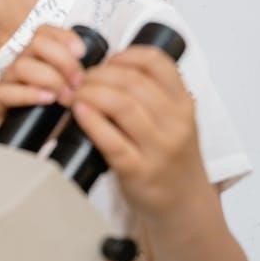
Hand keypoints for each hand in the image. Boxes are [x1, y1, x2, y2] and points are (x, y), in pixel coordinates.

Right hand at [0, 25, 85, 139]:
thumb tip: (104, 73)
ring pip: (21, 65)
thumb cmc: (43, 121)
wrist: (15, 146)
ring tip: (65, 96)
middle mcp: (22, 66)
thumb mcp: (66, 97)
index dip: (64, 37)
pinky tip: (47, 99)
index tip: (82, 53)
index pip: (45, 32)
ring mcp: (7, 83)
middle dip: (62, 59)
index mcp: (38, 60)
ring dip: (49, 78)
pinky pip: (6, 92)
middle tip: (78, 81)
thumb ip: (79, 82)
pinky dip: (29, 93)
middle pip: (37, 43)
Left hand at [71, 46, 209, 219]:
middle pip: (131, 81)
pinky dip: (91, 121)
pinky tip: (78, 111)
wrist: (185, 204)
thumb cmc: (172, 160)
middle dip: (97, 75)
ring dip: (90, 93)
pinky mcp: (138, 171)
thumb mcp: (175, 121)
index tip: (106, 61)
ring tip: (75, 95)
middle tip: (79, 80)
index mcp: (183, 104)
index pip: (156, 62)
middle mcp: (174, 123)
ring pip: (121, 105)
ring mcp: (158, 148)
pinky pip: (110, 140)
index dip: (124, 56)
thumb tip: (110, 69)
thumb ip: (153, 95)